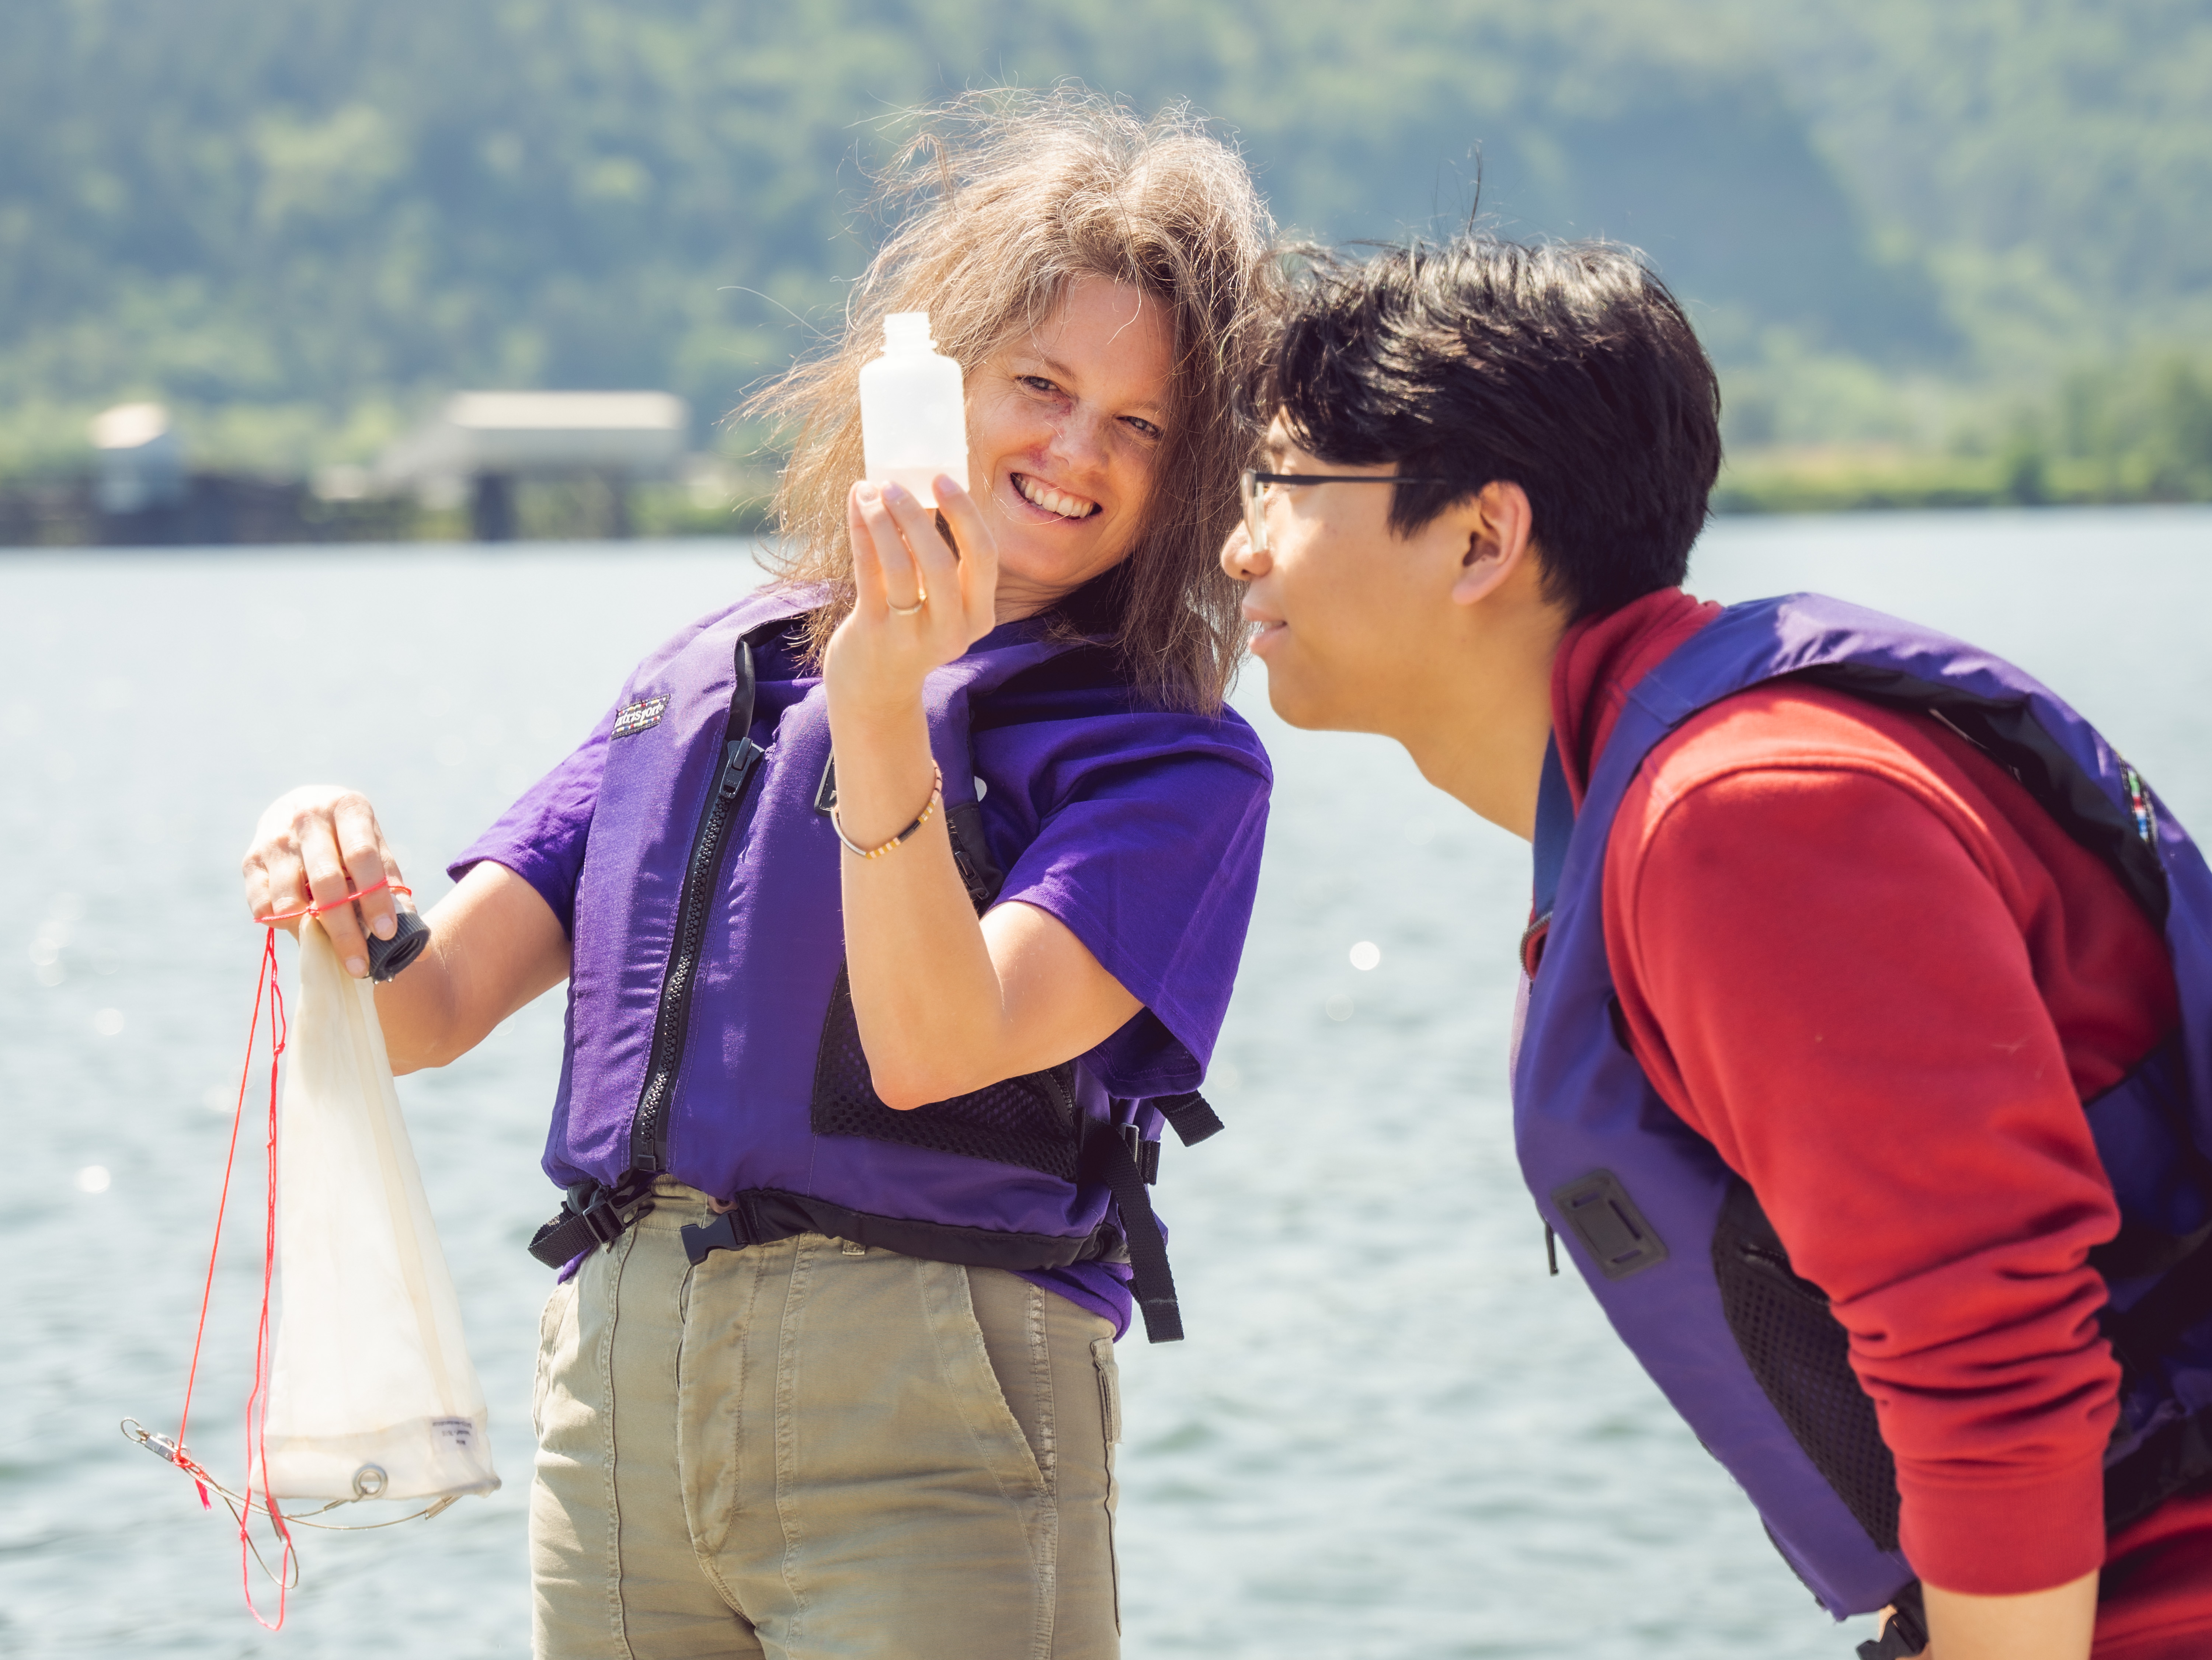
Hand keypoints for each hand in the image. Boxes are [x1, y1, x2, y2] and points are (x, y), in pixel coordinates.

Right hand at [240, 785, 403, 977]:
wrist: (300, 807)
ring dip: (310, 931)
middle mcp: (307, 818)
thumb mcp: (375, 849)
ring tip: (331, 948)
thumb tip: (420, 948)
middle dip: (344, 930)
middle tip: (360, 965)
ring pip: (290, 898)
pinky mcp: (250, 861)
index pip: (362, 856)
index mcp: (348, 808)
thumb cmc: (348, 838)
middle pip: (326, 882)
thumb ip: (393, 890)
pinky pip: (264, 907)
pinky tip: (302, 927)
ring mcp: (274, 839)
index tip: (387, 934)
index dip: (374, 897)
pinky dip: (284, 925)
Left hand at [823, 474, 1000, 716]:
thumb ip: (936, 557)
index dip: (965, 514)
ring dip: (884, 522)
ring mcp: (911, 636)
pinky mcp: (874, 634)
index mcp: (979, 617)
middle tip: (895, 484)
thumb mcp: (939, 603)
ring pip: (902, 567)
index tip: (942, 478)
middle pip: (943, 562)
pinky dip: (863, 534)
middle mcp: (951, 631)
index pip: (985, 557)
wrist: (876, 691)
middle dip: (918, 516)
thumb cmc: (911, 631)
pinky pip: (869, 574)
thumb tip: (917, 489)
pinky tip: (857, 507)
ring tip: (869, 491)